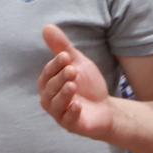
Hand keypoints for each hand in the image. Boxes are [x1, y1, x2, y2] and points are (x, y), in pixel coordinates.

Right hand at [40, 23, 114, 139]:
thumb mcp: (77, 63)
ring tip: (73, 85)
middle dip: (60, 78)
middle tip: (73, 70)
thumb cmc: (87, 85)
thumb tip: (47, 26)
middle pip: (49, 88)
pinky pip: (68, 120)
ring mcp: (59, 113)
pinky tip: (79, 105)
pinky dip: (72, 112)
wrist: (106, 108)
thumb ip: (62, 47)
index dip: (55, 64)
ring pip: (55, 104)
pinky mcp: (72, 125)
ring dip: (63, 94)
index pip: (47, 73)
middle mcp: (49, 99)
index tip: (66, 56)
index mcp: (48, 83)